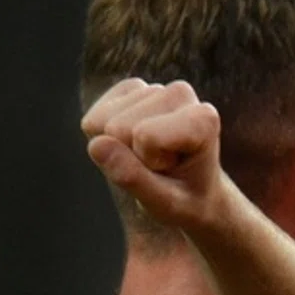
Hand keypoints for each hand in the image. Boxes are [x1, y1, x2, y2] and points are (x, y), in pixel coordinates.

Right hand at [82, 78, 231, 233]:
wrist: (194, 192)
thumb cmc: (187, 200)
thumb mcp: (166, 205)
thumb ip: (133, 178)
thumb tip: (97, 145)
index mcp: (202, 118)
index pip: (144, 135)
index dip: (149, 162)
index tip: (172, 169)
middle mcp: (180, 94)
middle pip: (118, 127)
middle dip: (132, 155)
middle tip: (160, 167)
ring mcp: (153, 89)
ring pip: (102, 123)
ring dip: (120, 148)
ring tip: (152, 157)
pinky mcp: (129, 91)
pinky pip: (92, 120)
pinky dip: (104, 140)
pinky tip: (133, 145)